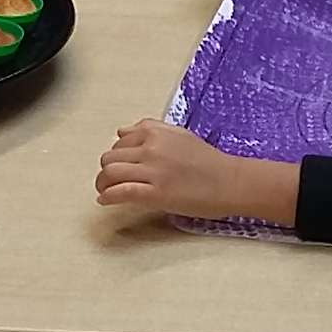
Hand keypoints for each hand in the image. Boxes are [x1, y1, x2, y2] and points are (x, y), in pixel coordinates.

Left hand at [95, 120, 298, 224]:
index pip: (119, 142)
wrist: (229, 181)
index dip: (117, 156)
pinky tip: (105, 201)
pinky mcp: (155, 193)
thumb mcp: (178, 134)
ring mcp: (152, 171)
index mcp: (155, 132)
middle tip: (110, 182)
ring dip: (102, 184)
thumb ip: (150, 130)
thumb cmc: (208, 160)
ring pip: (110, 173)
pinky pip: (121, 192)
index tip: (120, 167)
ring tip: (105, 191)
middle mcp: (150, 148)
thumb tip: (122, 132)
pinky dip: (108, 197)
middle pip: (110, 157)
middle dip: (106, 171)